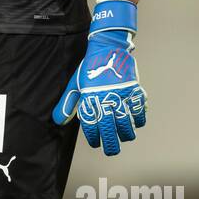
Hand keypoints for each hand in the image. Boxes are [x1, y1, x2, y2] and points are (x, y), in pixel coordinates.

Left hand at [53, 0, 145, 154]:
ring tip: (125, 137)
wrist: (108, 47)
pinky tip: (136, 122)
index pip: (91, 126)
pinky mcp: (134, 90)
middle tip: (111, 151)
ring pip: (127, 123)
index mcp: (89, 98)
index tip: (95, 143)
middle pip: (110, 129)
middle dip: (111, 144)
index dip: (93, 138)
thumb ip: (67, 104)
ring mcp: (121, 95)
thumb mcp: (76, 84)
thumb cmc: (90, 67)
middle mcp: (105, 98)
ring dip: (126, 134)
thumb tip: (59, 121)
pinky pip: (139, 111)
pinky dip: (140, 119)